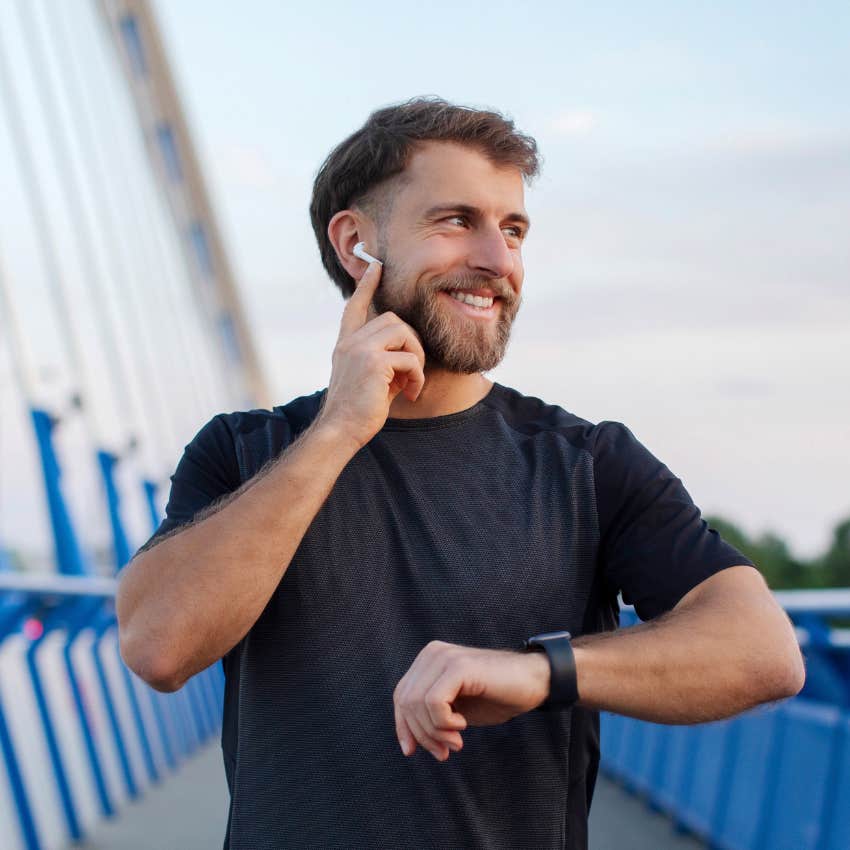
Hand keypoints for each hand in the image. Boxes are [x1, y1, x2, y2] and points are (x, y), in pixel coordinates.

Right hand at [316, 261, 425, 449]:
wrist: (341, 430)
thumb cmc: (358, 411)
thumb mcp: (370, 379)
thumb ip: (384, 360)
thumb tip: (410, 355)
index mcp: (346, 344)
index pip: (355, 306)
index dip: (367, 285)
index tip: (376, 265)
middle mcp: (350, 342)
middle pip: (392, 318)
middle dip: (411, 341)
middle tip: (414, 370)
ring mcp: (360, 349)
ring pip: (403, 332)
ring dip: (417, 357)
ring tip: (413, 380)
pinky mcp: (373, 363)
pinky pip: (410, 358)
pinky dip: (418, 377)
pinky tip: (411, 394)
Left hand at [393, 640, 550, 761]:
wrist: (533, 682)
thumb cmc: (496, 696)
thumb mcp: (455, 709)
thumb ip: (429, 717)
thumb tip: (407, 746)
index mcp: (428, 660)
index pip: (400, 696)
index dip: (404, 727)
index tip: (413, 752)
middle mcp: (432, 653)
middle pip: (406, 701)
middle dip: (422, 734)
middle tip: (446, 751)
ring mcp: (444, 656)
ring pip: (417, 703)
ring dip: (435, 732)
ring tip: (456, 741)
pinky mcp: (458, 666)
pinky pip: (434, 702)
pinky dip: (443, 722)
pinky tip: (462, 725)